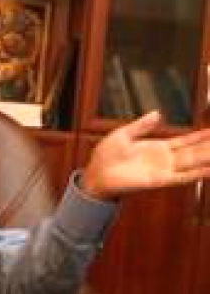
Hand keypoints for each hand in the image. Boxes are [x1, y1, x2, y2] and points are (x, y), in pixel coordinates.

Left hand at [82, 111, 209, 200]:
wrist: (96, 173)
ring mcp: (164, 170)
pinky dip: (197, 173)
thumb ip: (142, 125)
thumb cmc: (106, 155)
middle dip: (209, 147)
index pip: (185, 141)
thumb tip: (158, 113)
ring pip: (193, 163)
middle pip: (195, 152)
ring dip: (208, 159)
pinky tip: (209, 170)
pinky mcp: (159, 180)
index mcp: (157, 148)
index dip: (200, 137)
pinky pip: (182, 176)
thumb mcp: (124, 134)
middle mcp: (164, 159)